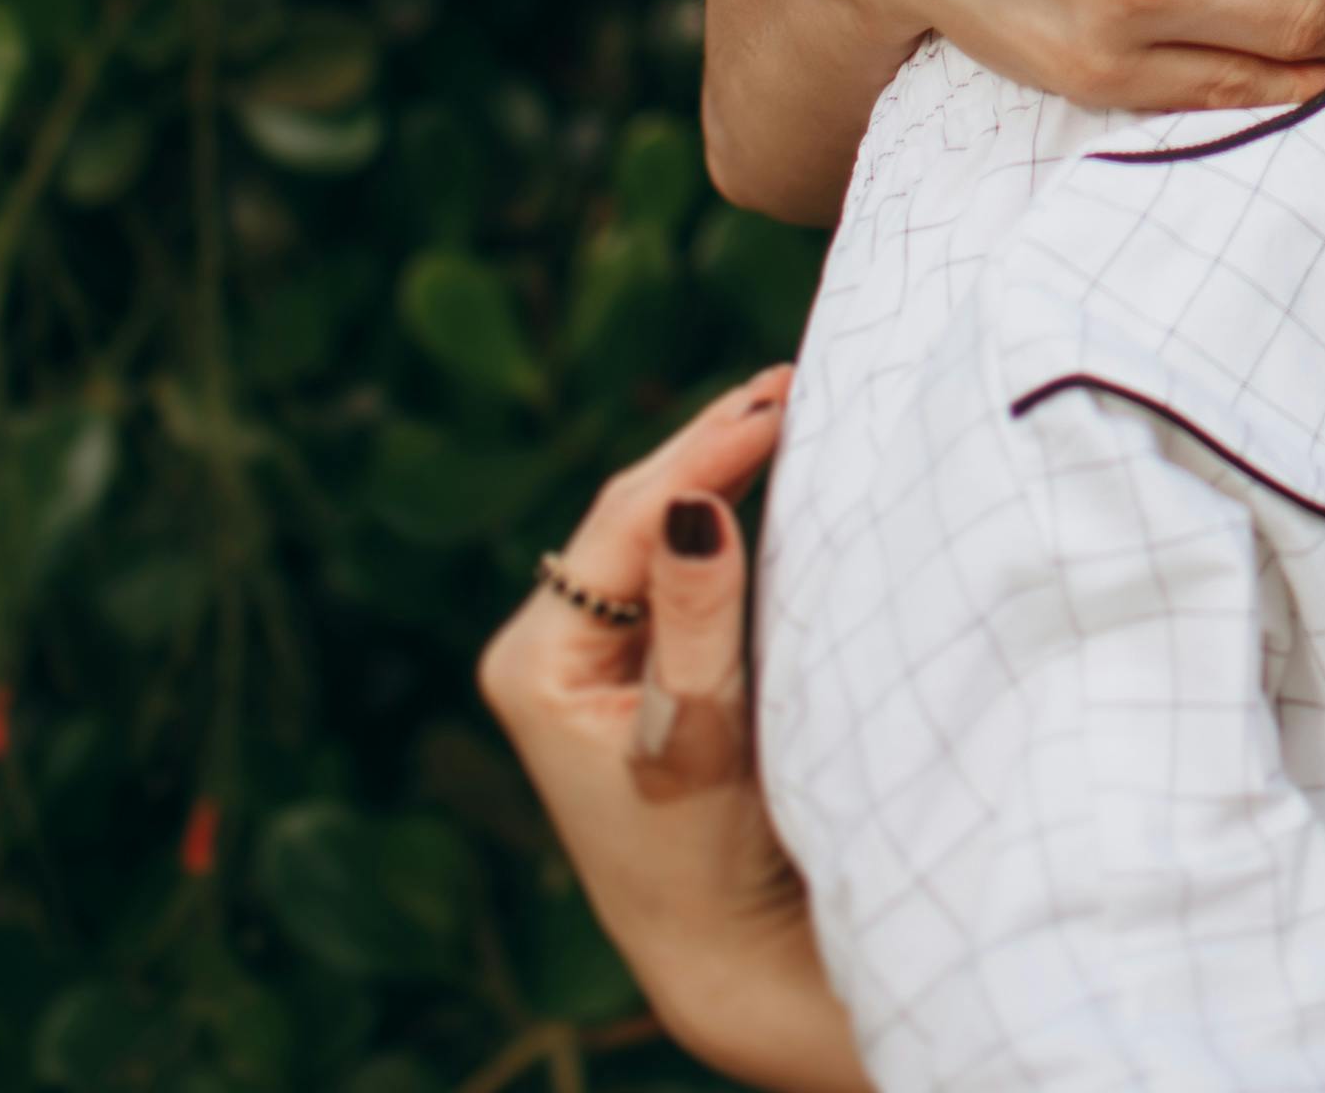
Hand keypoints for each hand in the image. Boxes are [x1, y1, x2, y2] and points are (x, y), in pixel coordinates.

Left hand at [474, 372, 868, 1092]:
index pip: (624, 523)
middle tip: (791, 378)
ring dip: (717, 469)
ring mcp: (588, 654)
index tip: (781, 398)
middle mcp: (547, 647)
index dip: (703, 453)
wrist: (724, 946)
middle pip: (632, 515)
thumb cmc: (705, 856)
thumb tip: (697, 503)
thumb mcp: (697, 739)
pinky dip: (723, 514)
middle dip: (710, 445)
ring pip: (655, 531)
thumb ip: (696, 622)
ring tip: (783, 402)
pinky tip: (766, 471)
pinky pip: (675, 565)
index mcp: (534, 661)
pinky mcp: (634, 664)